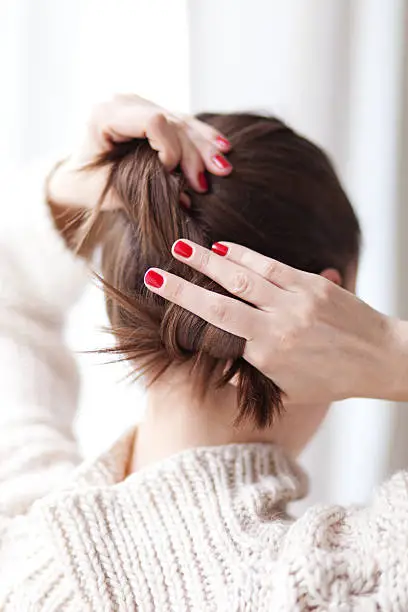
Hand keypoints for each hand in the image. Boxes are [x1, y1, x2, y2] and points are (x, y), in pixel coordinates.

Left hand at [47, 94, 231, 208]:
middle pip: (173, 122)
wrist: (77, 175)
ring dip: (205, 146)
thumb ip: (144, 191)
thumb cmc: (87, 185)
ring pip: (183, 122)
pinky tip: (222, 148)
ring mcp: (143, 107)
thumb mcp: (109, 192)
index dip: (170, 148)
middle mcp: (125, 104)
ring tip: (224, 167)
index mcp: (106, 115)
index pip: (153, 121)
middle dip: (195, 152)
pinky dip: (202, 140)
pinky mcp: (156, 117)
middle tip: (209, 181)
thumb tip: (187, 199)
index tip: (171, 174)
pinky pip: (184, 125)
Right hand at [144, 240, 407, 403]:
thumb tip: (222, 374)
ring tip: (183, 246)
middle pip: (221, 299)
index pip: (216, 324)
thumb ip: (252, 378)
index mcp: (267, 353)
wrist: (380, 358)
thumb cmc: (333, 379)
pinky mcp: (313, 284)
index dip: (185, 305)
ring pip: (244, 276)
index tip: (159, 289)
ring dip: (210, 260)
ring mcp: (295, 301)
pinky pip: (272, 266)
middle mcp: (277, 325)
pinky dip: (245, 256)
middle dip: (185, 283)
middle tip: (158, 267)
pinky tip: (224, 247)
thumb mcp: (289, 390)